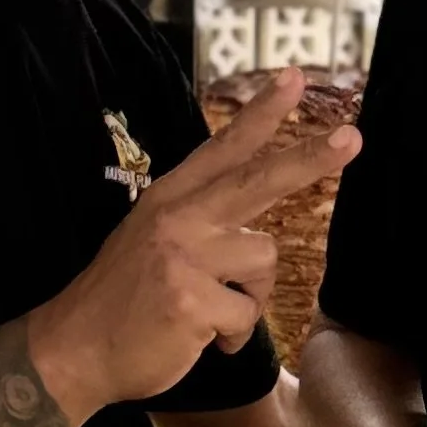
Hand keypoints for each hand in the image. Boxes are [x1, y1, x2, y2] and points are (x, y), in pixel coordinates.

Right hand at [29, 75, 357, 423]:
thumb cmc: (121, 300)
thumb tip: (256, 233)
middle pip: (258, 179)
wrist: (73, 348)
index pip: (223, 148)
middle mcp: (178, 217)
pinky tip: (198, 339)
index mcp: (169, 198)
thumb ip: (198, 223)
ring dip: (248, 295)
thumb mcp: (150, 240)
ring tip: (209, 314)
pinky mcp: (192, 300)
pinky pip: (246, 314)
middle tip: (353, 139)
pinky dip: (231, 336)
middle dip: (309, 159)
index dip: (262, 113)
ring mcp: (184, 256)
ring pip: (262, 258)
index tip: (295, 78)